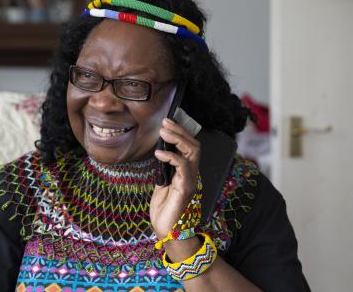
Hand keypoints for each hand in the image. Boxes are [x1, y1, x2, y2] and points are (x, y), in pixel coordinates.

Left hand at [150, 118, 200, 240]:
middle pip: (194, 145)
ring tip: (164, 132)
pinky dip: (170, 157)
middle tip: (166, 122)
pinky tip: (158, 153)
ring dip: (178, 139)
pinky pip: (182, 166)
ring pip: (192, 152)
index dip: (181, 133)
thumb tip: (160, 152)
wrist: (166, 230)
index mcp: (186, 172)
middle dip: (180, 131)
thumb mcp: (162, 183)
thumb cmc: (164, 209)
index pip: (189, 147)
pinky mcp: (185, 188)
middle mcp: (192, 174)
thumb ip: (164, 169)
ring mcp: (190, 180)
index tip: (168, 122)